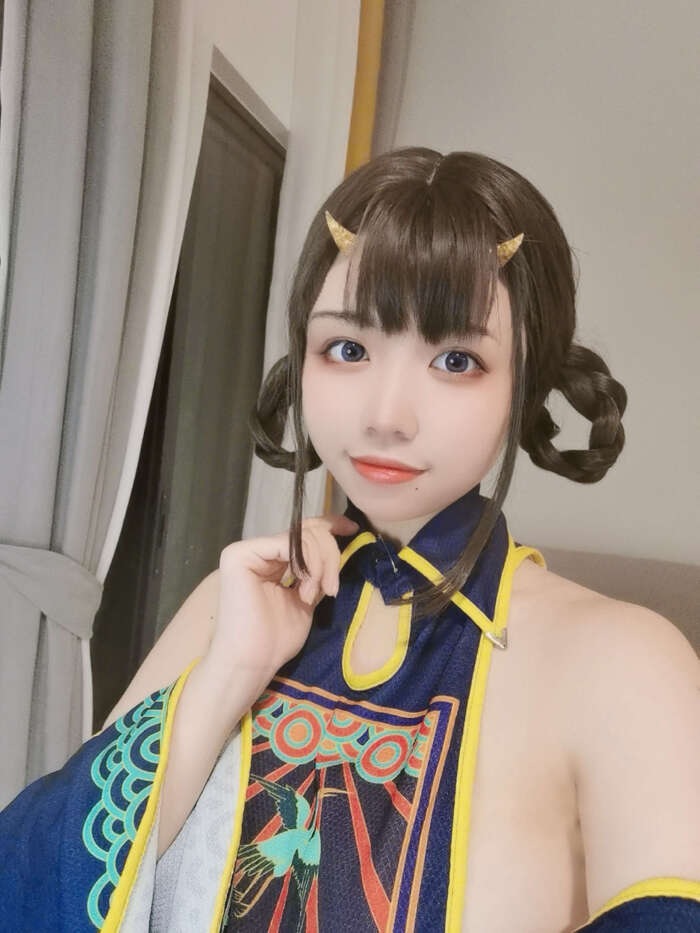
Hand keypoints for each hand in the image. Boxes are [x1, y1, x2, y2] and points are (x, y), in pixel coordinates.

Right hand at [205, 514, 359, 691]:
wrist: (253, 662)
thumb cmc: (277, 639)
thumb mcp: (306, 597)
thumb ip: (316, 572)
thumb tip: (337, 547)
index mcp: (268, 558)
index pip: (302, 532)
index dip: (329, 525)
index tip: (352, 529)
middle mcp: (256, 549)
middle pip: (305, 532)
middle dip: (329, 556)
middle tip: (332, 589)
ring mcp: (246, 550)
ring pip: (301, 537)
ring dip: (320, 565)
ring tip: (314, 595)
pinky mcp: (240, 555)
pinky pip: (288, 545)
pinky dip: (308, 564)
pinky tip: (306, 590)